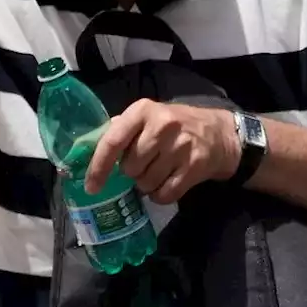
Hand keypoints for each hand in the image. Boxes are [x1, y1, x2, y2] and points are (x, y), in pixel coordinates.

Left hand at [84, 100, 238, 204]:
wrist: (220, 133)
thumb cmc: (177, 125)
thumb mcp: (149, 116)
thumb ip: (121, 129)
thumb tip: (86, 148)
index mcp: (143, 111)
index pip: (112, 141)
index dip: (98, 167)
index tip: (91, 186)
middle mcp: (162, 126)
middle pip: (130, 167)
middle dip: (133, 173)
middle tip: (145, 165)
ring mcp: (180, 146)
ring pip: (146, 183)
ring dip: (148, 185)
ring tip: (159, 172)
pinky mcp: (194, 166)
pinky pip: (165, 194)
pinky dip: (162, 195)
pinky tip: (169, 182)